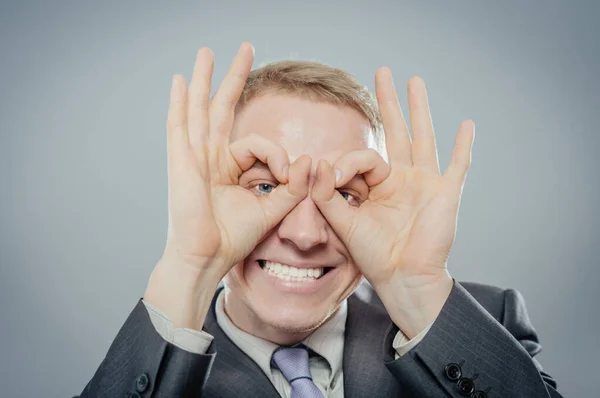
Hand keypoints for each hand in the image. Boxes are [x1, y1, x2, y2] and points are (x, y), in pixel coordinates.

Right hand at [145, 43, 310, 327]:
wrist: (207, 258)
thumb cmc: (233, 239)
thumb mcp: (271, 208)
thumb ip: (292, 186)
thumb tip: (309, 160)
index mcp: (228, 169)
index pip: (258, 145)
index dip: (277, 154)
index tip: (287, 174)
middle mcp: (209, 157)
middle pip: (222, 108)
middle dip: (235, 78)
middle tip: (247, 49)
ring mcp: (192, 157)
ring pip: (199, 108)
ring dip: (204, 78)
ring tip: (207, 51)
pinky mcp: (181, 162)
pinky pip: (179, 125)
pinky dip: (179, 101)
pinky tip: (180, 79)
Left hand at [311, 69, 474, 336]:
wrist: (402, 279)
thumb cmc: (374, 256)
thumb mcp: (343, 223)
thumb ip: (326, 195)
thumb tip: (315, 163)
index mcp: (377, 185)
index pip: (363, 157)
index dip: (346, 163)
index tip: (335, 178)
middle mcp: (402, 178)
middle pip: (395, 131)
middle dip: (388, 102)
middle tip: (382, 72)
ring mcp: (425, 183)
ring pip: (423, 137)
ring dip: (419, 109)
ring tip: (414, 81)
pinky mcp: (445, 193)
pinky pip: (457, 165)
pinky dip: (464, 147)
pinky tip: (467, 124)